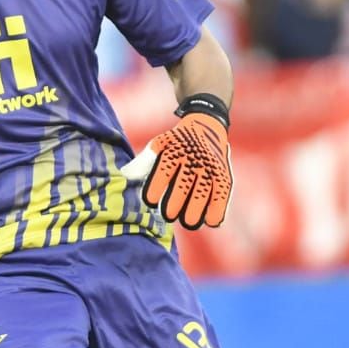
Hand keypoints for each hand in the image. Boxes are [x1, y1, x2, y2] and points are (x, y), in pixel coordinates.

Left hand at [122, 96, 231, 229]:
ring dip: (194, 214)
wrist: (207, 126)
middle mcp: (192, 160)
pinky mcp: (223, 176)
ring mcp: (209, 169)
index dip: (153, 193)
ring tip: (188, 221)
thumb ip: (142, 162)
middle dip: (172, 207)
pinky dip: (216, 212)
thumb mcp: (159, 145)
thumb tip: (124, 176)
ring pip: (201, 197)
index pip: (161, 176)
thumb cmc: (177, 143)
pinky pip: (221, 198)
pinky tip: (209, 220)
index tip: (150, 202)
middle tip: (167, 214)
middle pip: (181, 190)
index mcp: (173, 152)